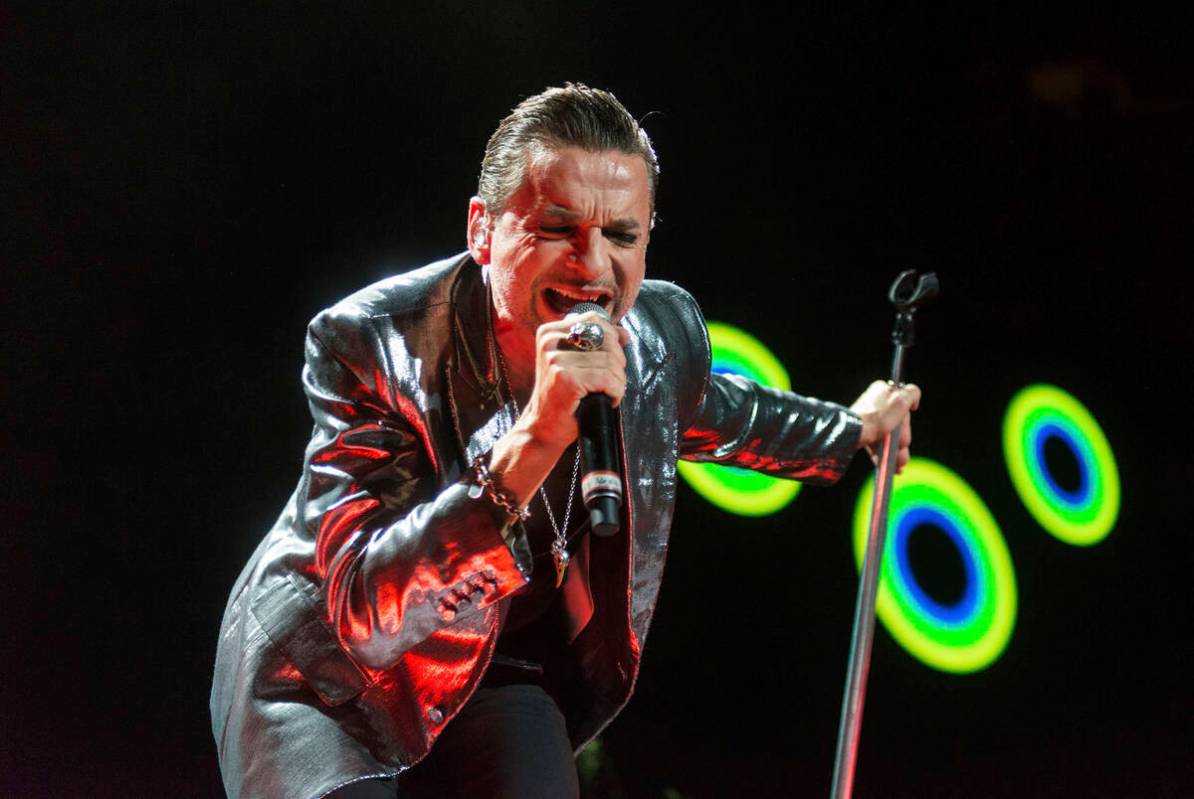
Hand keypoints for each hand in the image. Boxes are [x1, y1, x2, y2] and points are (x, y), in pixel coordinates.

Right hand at [517, 312, 630, 453]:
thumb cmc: (563, 396)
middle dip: (617, 363)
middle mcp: (550, 341)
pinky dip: (615, 393)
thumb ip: (598, 343)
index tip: (610, 361)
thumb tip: (624, 334)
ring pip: (611, 362)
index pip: (595, 321)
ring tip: (605, 393)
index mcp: (550, 332)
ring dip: (617, 382)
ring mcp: (556, 359)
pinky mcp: (565, 378)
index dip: (612, 339)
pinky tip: (606, 400)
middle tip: (608, 382)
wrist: (543, 428)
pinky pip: (608, 379)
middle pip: (607, 339)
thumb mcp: (576, 363)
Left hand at [850, 380, 921, 472]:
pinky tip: (886, 465)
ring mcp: (869, 418)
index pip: (903, 408)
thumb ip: (912, 393)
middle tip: (903, 459)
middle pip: (896, 424)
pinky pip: (876, 442)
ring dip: (894, 452)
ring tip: (897, 466)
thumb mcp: (900, 401)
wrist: (851, 434)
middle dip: (901, 444)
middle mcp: (876, 403)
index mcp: (884, 391)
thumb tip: (914, 397)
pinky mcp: (862, 431)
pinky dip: (882, 453)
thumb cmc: (875, 418)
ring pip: (887, 436)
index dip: (906, 426)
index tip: (905, 438)